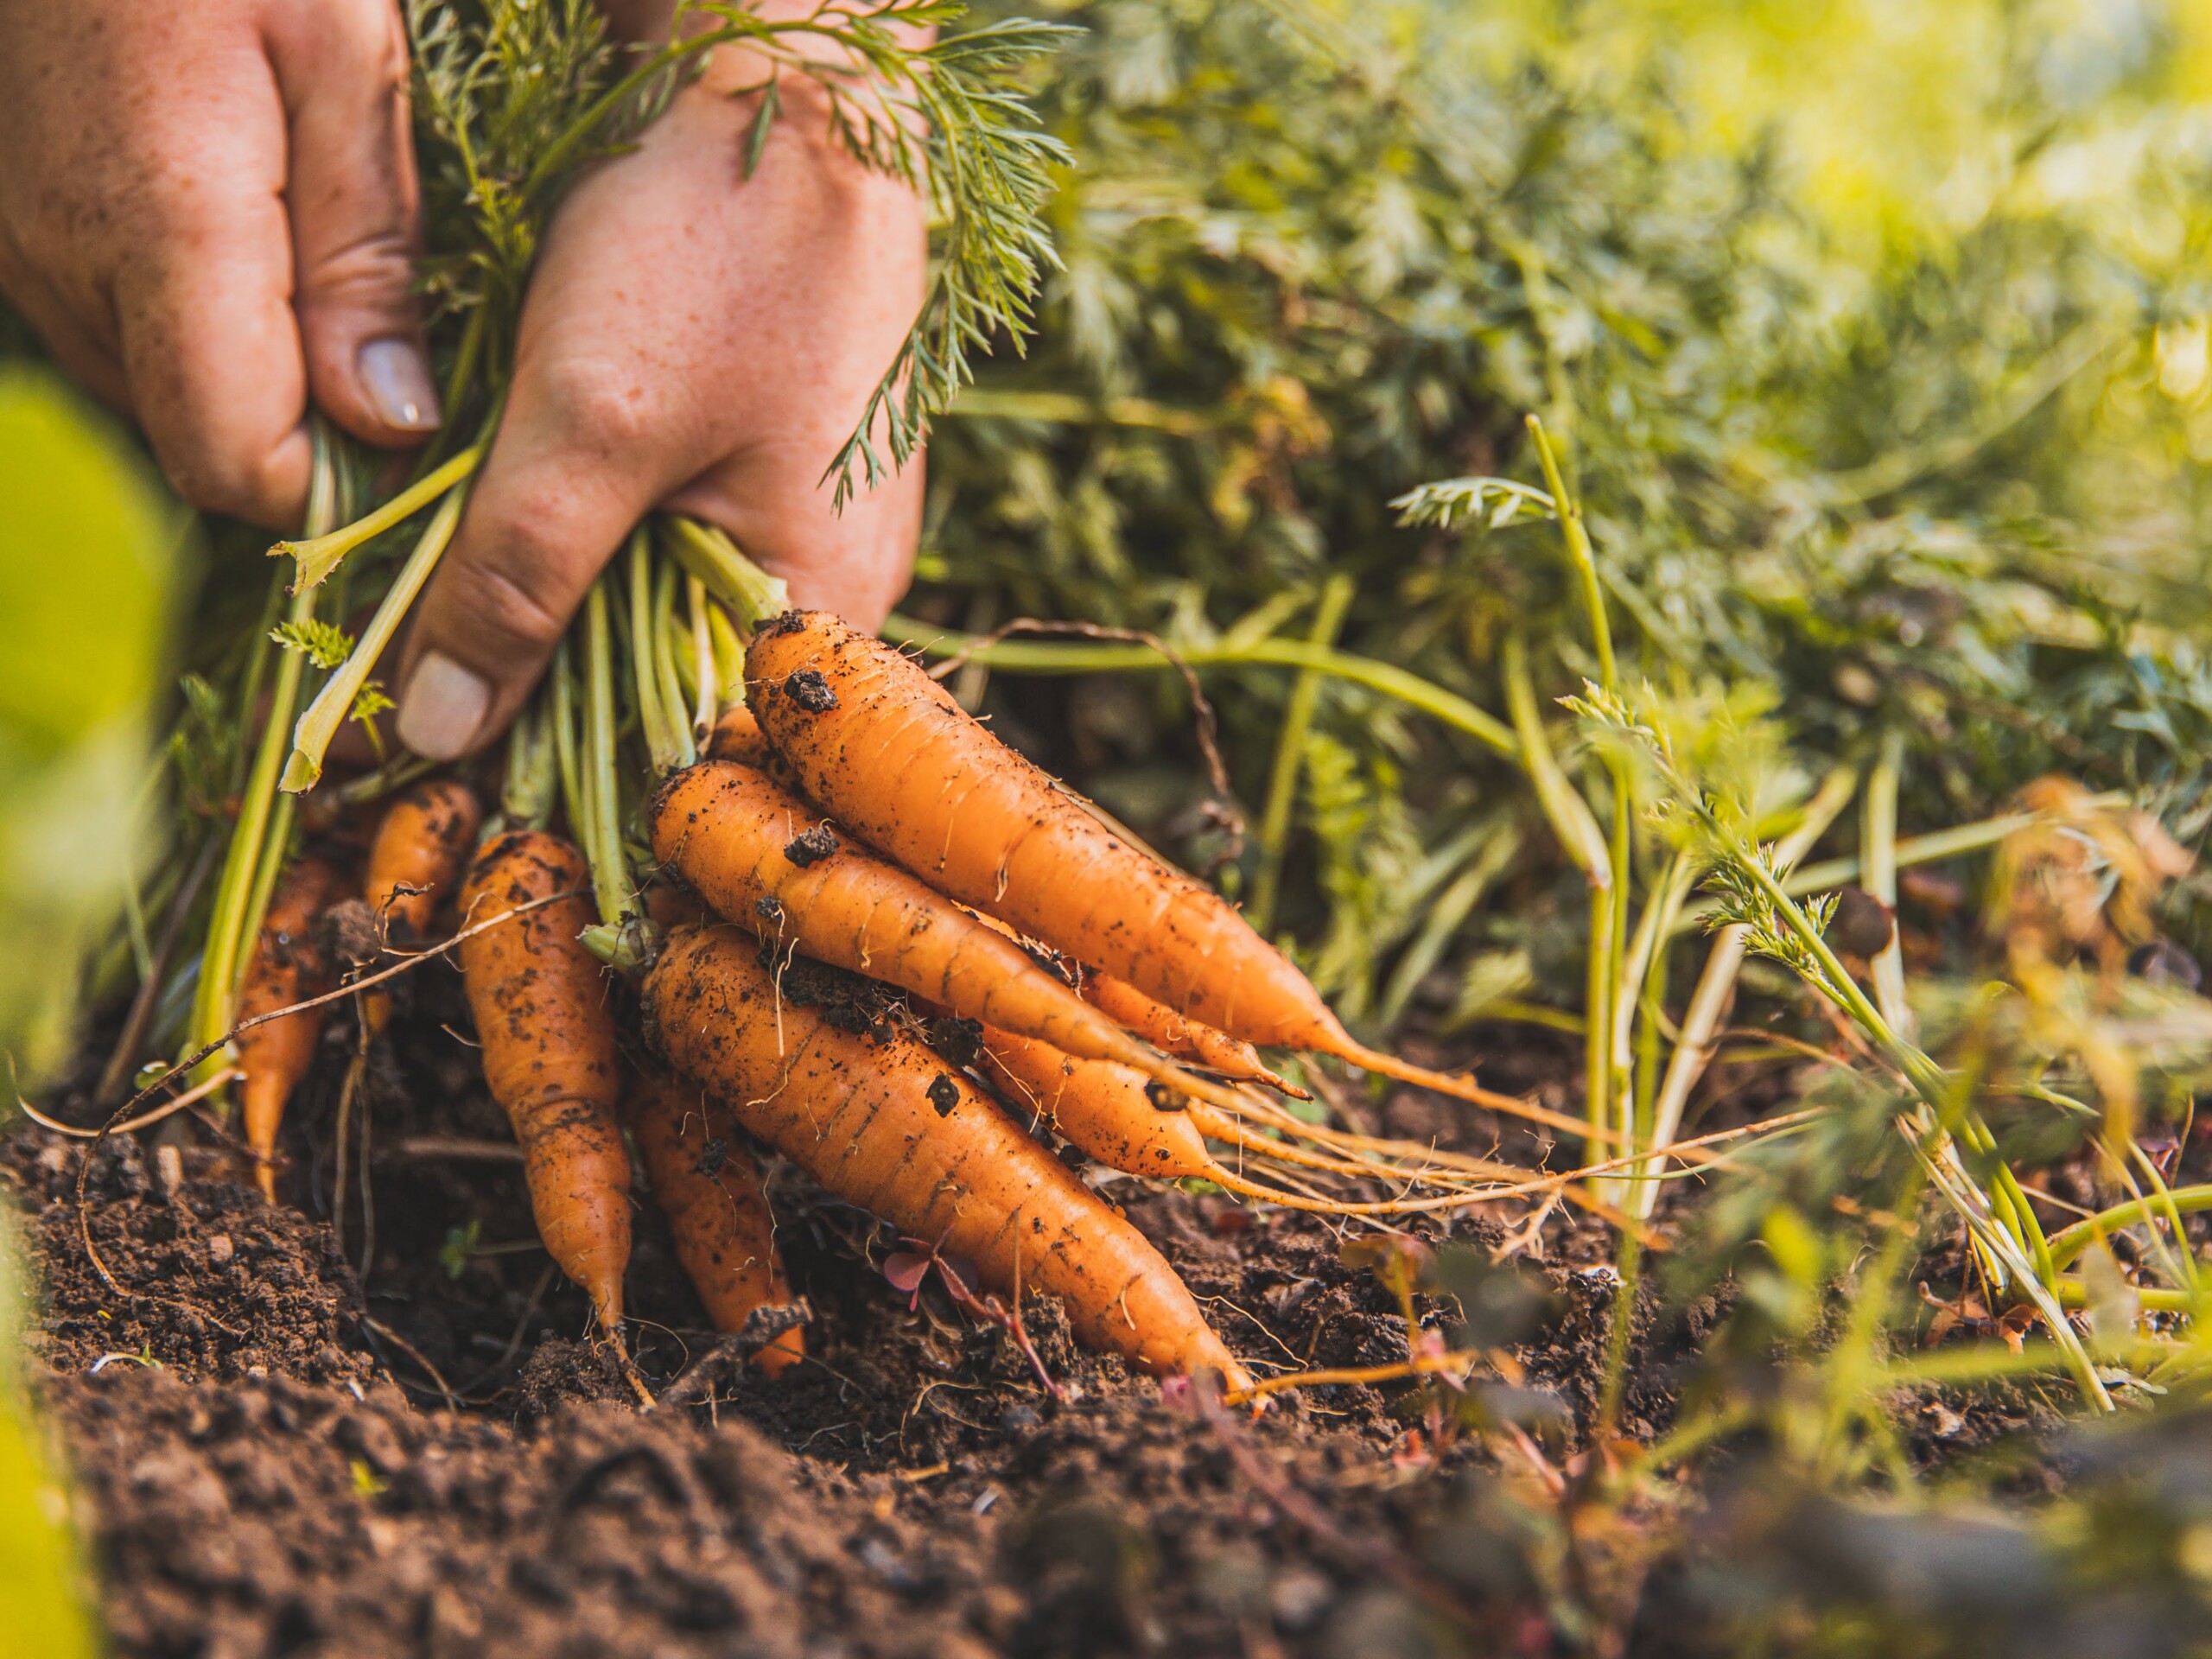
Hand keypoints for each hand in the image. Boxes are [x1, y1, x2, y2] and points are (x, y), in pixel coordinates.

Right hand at [0, 0, 438, 525]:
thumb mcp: (345, 56)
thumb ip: (364, 250)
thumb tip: (386, 420)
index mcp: (160, 230)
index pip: (236, 464)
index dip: (335, 482)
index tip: (416, 433)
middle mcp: (66, 263)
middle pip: (201, 441)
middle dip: (308, 427)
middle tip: (398, 337)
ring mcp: (23, 245)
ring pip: (158, 391)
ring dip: (253, 369)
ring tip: (327, 260)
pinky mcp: (11, 221)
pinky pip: (117, 323)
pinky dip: (198, 316)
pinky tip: (256, 229)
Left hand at [391, 17, 928, 761]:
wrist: (796, 80)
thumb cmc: (720, 244)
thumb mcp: (594, 424)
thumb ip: (514, 582)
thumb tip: (436, 731)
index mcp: (823, 612)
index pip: (681, 751)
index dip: (551, 759)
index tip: (431, 755)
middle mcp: (832, 585)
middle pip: (662, 681)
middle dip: (540, 670)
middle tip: (412, 657)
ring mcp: (809, 515)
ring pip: (655, 602)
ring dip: (554, 590)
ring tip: (452, 570)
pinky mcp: (775, 452)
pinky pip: (669, 529)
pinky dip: (588, 521)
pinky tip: (525, 487)